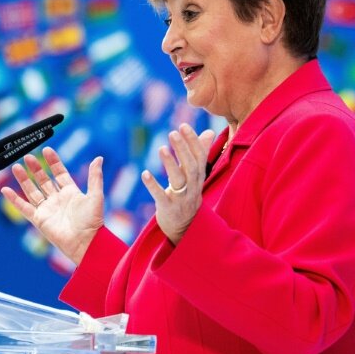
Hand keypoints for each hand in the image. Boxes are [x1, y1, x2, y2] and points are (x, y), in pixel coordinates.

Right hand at [0, 147, 103, 264]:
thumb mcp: (95, 195)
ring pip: (32, 191)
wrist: (86, 242)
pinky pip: (24, 207)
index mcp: (71, 192)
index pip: (59, 173)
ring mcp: (47, 209)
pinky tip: (5, 190)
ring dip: (23, 179)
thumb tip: (99, 158)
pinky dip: (14, 199)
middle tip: (28, 156)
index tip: (47, 150)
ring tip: (16, 167)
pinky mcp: (39, 219)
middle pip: (43, 180)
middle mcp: (57, 199)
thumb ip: (95, 177)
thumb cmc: (93, 221)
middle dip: (35, 168)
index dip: (53, 162)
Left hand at [141, 124, 215, 244]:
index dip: (193, 141)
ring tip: (161, 148)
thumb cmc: (189, 195)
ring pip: (178, 180)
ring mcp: (181, 199)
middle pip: (190, 166)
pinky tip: (144, 173)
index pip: (199, 156)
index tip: (183, 125)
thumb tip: (209, 132)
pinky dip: (153, 185)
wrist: (186, 228)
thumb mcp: (196, 175)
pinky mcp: (168, 209)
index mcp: (199, 177)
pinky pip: (161, 196)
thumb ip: (201, 153)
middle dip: (182, 149)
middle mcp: (193, 187)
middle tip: (173, 132)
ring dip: (170, 164)